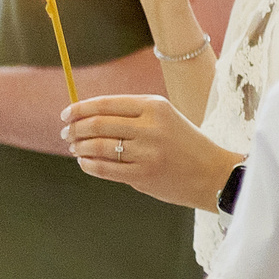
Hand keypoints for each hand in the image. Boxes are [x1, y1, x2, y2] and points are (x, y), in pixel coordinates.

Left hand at [63, 94, 241, 209]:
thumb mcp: (164, 118)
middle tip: (67, 133)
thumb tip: (87, 116)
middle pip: (99, 124)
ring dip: (80, 147)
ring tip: (75, 148)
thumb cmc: (185, 144)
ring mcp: (146, 152)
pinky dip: (89, 165)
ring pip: (99, 146)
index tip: (67, 114)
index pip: (107, 104)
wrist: (212, 173)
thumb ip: (131, 115)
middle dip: (76, 129)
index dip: (81, 109)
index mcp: (155, 106)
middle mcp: (150, 127)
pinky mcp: (143, 175)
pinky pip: (105, 168)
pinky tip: (85, 162)